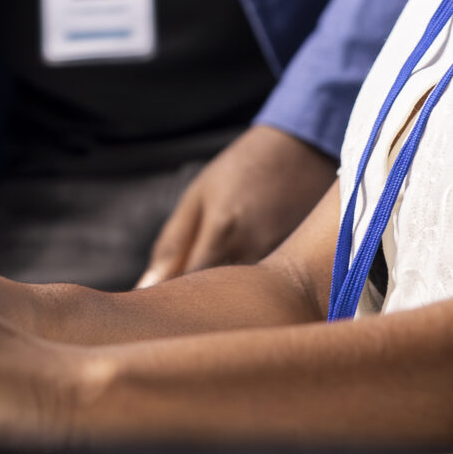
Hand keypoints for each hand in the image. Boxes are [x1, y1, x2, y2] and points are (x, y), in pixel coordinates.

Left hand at [139, 125, 333, 287]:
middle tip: (192, 298)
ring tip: (228, 281)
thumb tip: (146, 286)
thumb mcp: (198, 195)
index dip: (174, 301)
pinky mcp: (306, 262)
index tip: (164, 304)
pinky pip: (274, 290)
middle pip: (220, 301)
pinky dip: (260, 292)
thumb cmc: (241, 168)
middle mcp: (255, 249)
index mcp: (222, 231)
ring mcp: (286, 257)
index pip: (189, 289)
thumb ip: (172, 244)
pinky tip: (256, 279)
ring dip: (232, 300)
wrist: (302, 146)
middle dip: (202, 306)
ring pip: (249, 299)